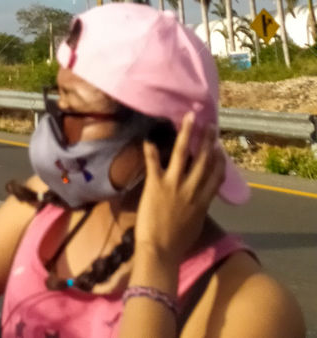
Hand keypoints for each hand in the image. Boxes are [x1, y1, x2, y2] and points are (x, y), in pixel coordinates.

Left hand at [134, 111, 226, 265]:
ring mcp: (174, 185)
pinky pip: (154, 161)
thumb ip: (199, 207)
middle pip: (203, 160)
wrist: (160, 251)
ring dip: (187, 133)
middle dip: (207, 140)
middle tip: (210, 124)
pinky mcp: (156, 184)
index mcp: (203, 201)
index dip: (219, 160)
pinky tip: (150, 134)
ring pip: (182, 153)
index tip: (219, 147)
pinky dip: (152, 148)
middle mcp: (191, 190)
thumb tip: (201, 197)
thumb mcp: (196, 223)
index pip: (215, 176)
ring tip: (189, 118)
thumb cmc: (178, 242)